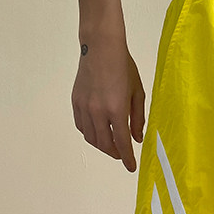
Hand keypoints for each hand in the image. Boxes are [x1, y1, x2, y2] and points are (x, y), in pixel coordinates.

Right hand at [71, 39, 145, 171]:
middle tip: (123, 154)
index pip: (122, 142)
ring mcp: (84, 107)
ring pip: (91, 138)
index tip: (131, 167)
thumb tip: (137, 139)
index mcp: (116, 109)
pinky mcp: (75, 102)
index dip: (127, 158)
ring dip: (102, 146)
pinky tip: (98, 132)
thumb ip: (138, 118)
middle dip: (115, 153)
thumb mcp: (137, 92)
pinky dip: (90, 134)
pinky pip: (82, 126)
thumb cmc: (123, 66)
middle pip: (105, 144)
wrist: (100, 47)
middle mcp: (98, 111)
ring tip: (112, 145)